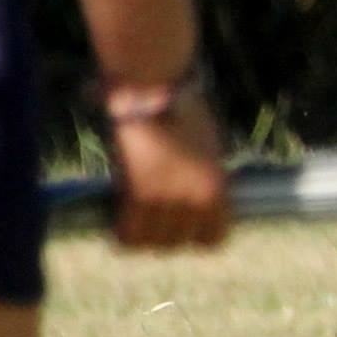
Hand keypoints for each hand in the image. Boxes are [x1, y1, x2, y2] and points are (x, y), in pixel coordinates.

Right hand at [108, 96, 229, 247]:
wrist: (153, 93)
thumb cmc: (184, 115)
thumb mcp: (209, 150)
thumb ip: (206, 181)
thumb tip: (199, 206)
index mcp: (217, 188)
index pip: (214, 238)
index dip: (201, 237)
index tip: (191, 229)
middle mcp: (194, 198)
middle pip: (180, 243)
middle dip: (170, 238)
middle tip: (158, 225)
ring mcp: (165, 198)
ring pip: (154, 243)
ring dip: (147, 239)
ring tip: (140, 228)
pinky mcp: (136, 192)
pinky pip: (128, 233)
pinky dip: (124, 236)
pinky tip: (120, 229)